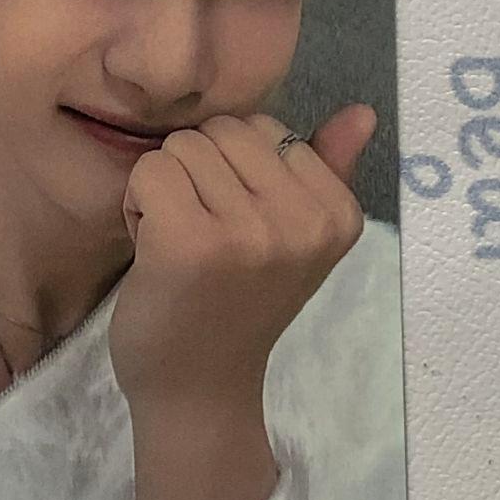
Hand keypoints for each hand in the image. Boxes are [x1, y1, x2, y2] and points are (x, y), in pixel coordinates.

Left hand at [108, 104, 376, 410]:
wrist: (199, 388)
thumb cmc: (240, 305)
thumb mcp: (297, 237)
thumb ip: (328, 170)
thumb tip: (363, 111)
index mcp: (338, 213)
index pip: (264, 126)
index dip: (234, 170)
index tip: (237, 227)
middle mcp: (303, 220)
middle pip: (220, 130)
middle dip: (197, 173)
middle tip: (203, 237)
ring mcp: (249, 231)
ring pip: (180, 146)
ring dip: (165, 189)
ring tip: (179, 244)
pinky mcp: (190, 241)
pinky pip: (149, 170)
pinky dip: (136, 205)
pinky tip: (152, 251)